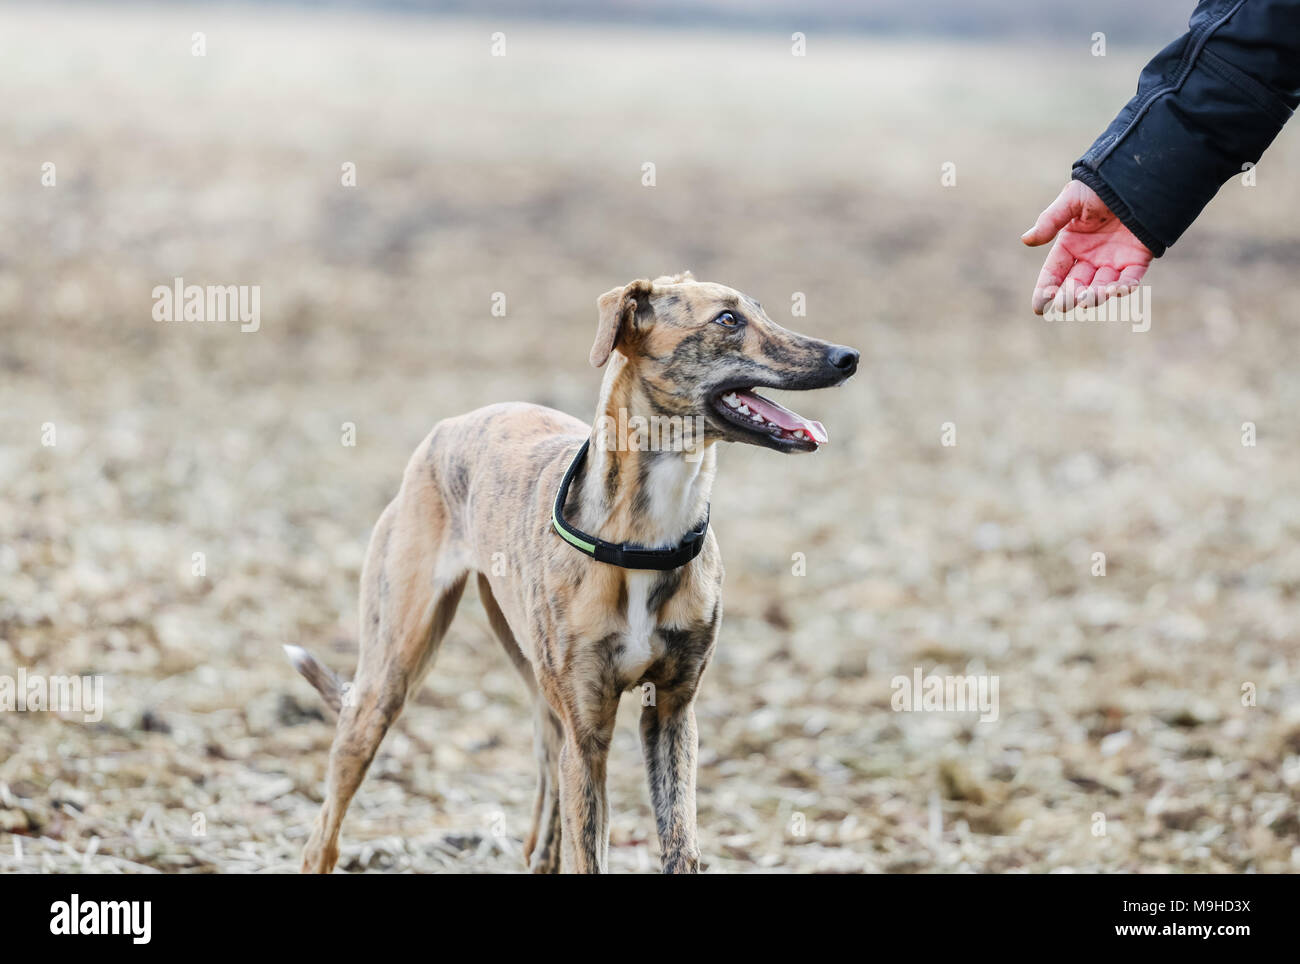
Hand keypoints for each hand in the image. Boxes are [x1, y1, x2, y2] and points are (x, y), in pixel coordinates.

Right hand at [1022, 180, 1151, 314]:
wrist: (1138, 174)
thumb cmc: (1101, 185)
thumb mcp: (1072, 199)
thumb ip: (1050, 220)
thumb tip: (1026, 240)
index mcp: (1071, 243)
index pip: (1054, 272)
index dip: (1045, 288)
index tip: (1039, 307)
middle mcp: (1090, 256)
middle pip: (1076, 283)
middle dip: (1069, 296)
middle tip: (1064, 303)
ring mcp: (1114, 259)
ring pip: (1101, 286)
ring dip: (1094, 296)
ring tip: (1087, 300)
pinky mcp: (1137, 258)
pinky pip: (1131, 278)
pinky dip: (1125, 287)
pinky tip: (1116, 291)